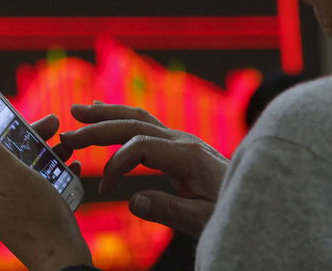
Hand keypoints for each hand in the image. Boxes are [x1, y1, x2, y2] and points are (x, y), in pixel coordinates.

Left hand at [0, 114, 92, 270]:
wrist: (64, 263)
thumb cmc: (39, 219)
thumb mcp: (13, 175)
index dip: (8, 125)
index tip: (25, 113)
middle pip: (12, 156)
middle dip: (34, 138)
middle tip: (55, 125)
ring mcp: (15, 210)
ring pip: (30, 171)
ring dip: (48, 155)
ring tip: (68, 147)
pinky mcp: (34, 219)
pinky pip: (43, 188)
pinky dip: (57, 175)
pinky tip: (73, 168)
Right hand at [60, 103, 227, 238]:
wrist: (262, 202)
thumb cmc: (234, 212)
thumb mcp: (204, 219)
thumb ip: (170, 210)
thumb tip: (132, 201)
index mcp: (186, 155)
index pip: (139, 147)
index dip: (116, 165)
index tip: (105, 191)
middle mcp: (183, 140)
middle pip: (133, 123)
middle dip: (98, 126)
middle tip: (68, 134)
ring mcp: (182, 139)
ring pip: (138, 117)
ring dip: (107, 113)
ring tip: (78, 110)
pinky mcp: (181, 145)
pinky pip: (146, 125)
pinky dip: (122, 118)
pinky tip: (107, 116)